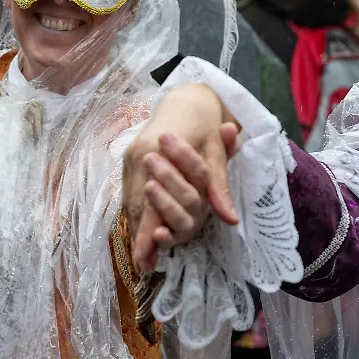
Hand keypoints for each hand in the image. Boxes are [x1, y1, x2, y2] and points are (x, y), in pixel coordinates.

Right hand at [123, 84, 239, 271]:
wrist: (186, 96)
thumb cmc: (205, 123)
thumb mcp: (216, 151)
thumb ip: (218, 186)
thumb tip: (229, 218)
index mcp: (156, 150)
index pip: (149, 199)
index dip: (147, 231)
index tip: (146, 258)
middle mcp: (137, 155)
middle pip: (136, 202)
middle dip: (139, 234)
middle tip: (143, 262)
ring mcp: (130, 157)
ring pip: (130, 198)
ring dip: (136, 225)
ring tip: (141, 254)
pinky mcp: (129, 159)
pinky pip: (129, 190)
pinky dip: (135, 210)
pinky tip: (140, 228)